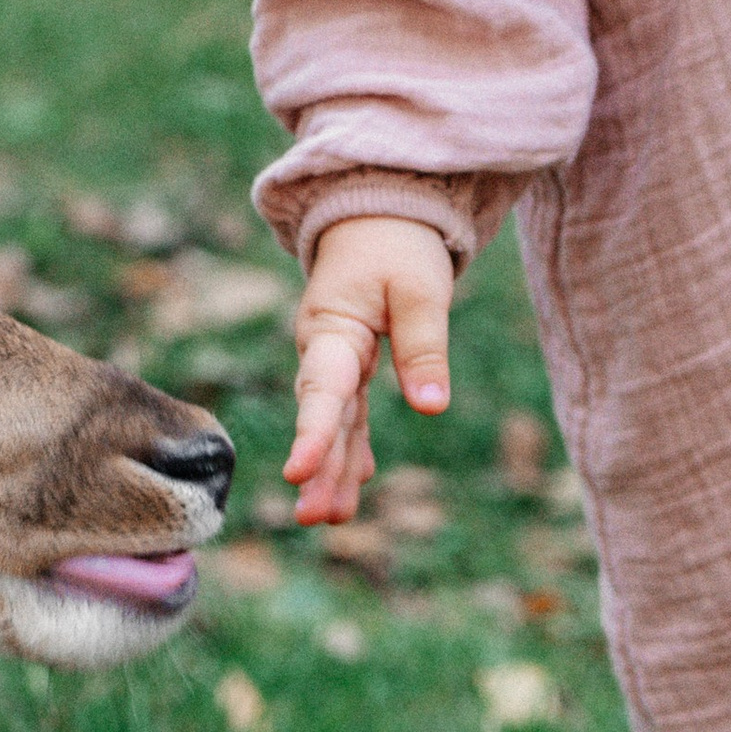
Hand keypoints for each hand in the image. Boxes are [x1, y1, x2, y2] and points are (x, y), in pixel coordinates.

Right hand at [283, 216, 453, 524]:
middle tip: (312, 518)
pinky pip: (350, 411)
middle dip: (319, 469)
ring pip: (336, 420)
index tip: (298, 473)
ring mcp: (336, 359)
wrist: (377, 213)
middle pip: (323, 416)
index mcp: (332, 328)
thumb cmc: (397, 244)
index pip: (322, 390)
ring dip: (334, 468)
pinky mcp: (352, 362)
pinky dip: (354, 445)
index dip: (313, 434)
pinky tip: (360, 481)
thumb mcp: (419, 288)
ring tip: (331, 517)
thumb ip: (423, 346)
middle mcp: (325, 349)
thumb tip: (431, 408)